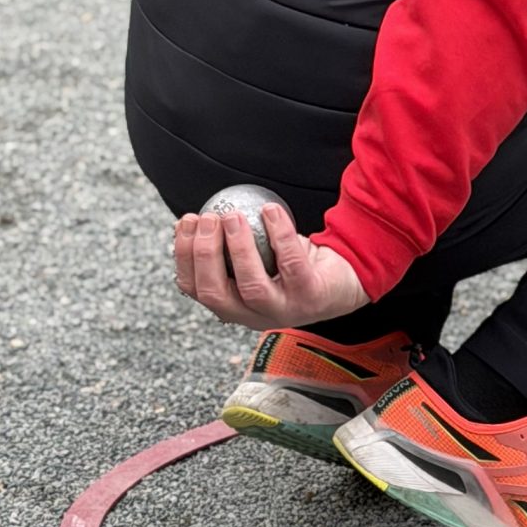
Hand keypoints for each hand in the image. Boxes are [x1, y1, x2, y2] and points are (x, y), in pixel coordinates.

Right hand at [172, 203, 367, 331]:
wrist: (343, 279)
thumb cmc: (292, 266)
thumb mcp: (255, 261)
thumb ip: (228, 249)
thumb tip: (195, 220)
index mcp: (233, 306)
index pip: (195, 289)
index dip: (183, 257)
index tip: (183, 224)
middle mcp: (254, 315)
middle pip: (215, 293)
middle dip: (204, 254)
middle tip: (208, 219)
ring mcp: (283, 310)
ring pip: (251, 286)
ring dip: (238, 248)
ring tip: (233, 216)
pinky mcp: (310, 296)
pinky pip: (291, 262)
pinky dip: (279, 234)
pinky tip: (270, 211)